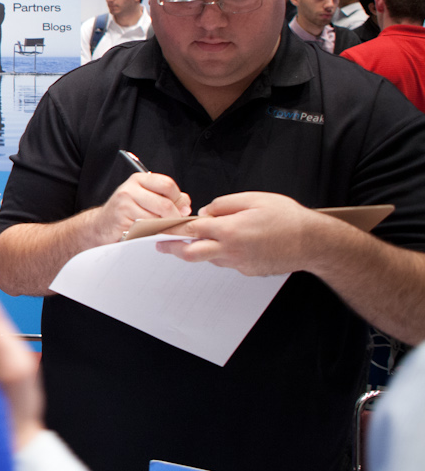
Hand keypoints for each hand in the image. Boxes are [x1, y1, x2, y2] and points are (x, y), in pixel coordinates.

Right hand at [90, 172, 191, 244]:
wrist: (102, 224)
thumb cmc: (126, 211)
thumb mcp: (146, 197)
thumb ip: (167, 197)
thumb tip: (185, 205)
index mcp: (139, 179)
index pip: (167, 184)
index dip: (179, 199)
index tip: (182, 209)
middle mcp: (130, 189)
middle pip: (164, 203)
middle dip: (174, 217)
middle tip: (176, 223)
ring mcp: (124, 204)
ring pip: (156, 218)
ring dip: (163, 227)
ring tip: (161, 228)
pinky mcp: (121, 220)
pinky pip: (146, 228)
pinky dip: (152, 233)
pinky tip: (150, 232)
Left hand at [156, 192, 337, 276]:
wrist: (313, 243)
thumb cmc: (287, 217)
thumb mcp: (254, 199)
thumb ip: (224, 204)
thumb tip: (206, 212)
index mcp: (229, 230)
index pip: (191, 230)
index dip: (172, 229)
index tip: (157, 230)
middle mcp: (231, 250)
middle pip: (192, 253)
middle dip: (172, 249)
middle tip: (160, 245)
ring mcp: (240, 263)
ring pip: (210, 258)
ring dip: (201, 249)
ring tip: (199, 239)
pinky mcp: (249, 270)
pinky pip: (228, 262)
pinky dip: (223, 253)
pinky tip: (232, 243)